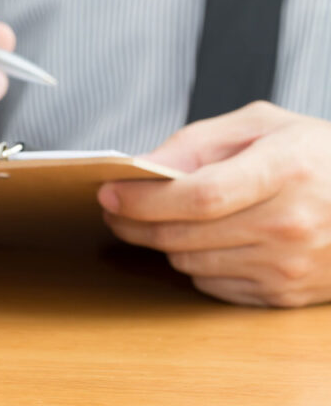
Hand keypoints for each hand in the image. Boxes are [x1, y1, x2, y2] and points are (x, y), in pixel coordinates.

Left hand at [99, 101, 330, 307]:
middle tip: (115, 208)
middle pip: (185, 234)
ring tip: (159, 219)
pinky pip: (213, 286)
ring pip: (190, 263)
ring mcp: (289, 265)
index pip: (198, 195)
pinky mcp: (285, 294)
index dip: (143, 199)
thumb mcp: (263, 125)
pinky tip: (204, 240)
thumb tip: (143, 166)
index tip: (109, 192)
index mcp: (285, 171)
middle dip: (135, 223)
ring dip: (163, 243)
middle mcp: (290, 223)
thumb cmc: (319, 156)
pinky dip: (195, 264)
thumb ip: (198, 141)